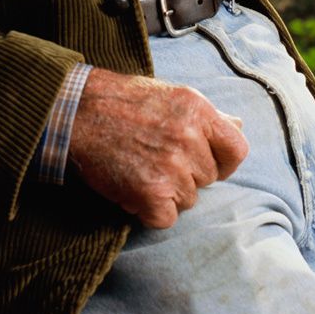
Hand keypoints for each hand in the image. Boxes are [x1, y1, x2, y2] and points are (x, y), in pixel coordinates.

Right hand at [67, 68, 247, 228]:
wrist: (76, 111)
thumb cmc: (122, 101)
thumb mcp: (171, 95)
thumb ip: (206, 115)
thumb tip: (238, 126)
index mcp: (198, 110)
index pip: (237, 149)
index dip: (223, 160)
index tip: (204, 159)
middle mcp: (189, 137)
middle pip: (208, 178)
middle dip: (186, 174)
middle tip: (155, 156)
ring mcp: (171, 167)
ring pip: (188, 200)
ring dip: (166, 192)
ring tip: (140, 166)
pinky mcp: (151, 193)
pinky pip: (166, 218)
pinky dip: (149, 210)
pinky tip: (132, 186)